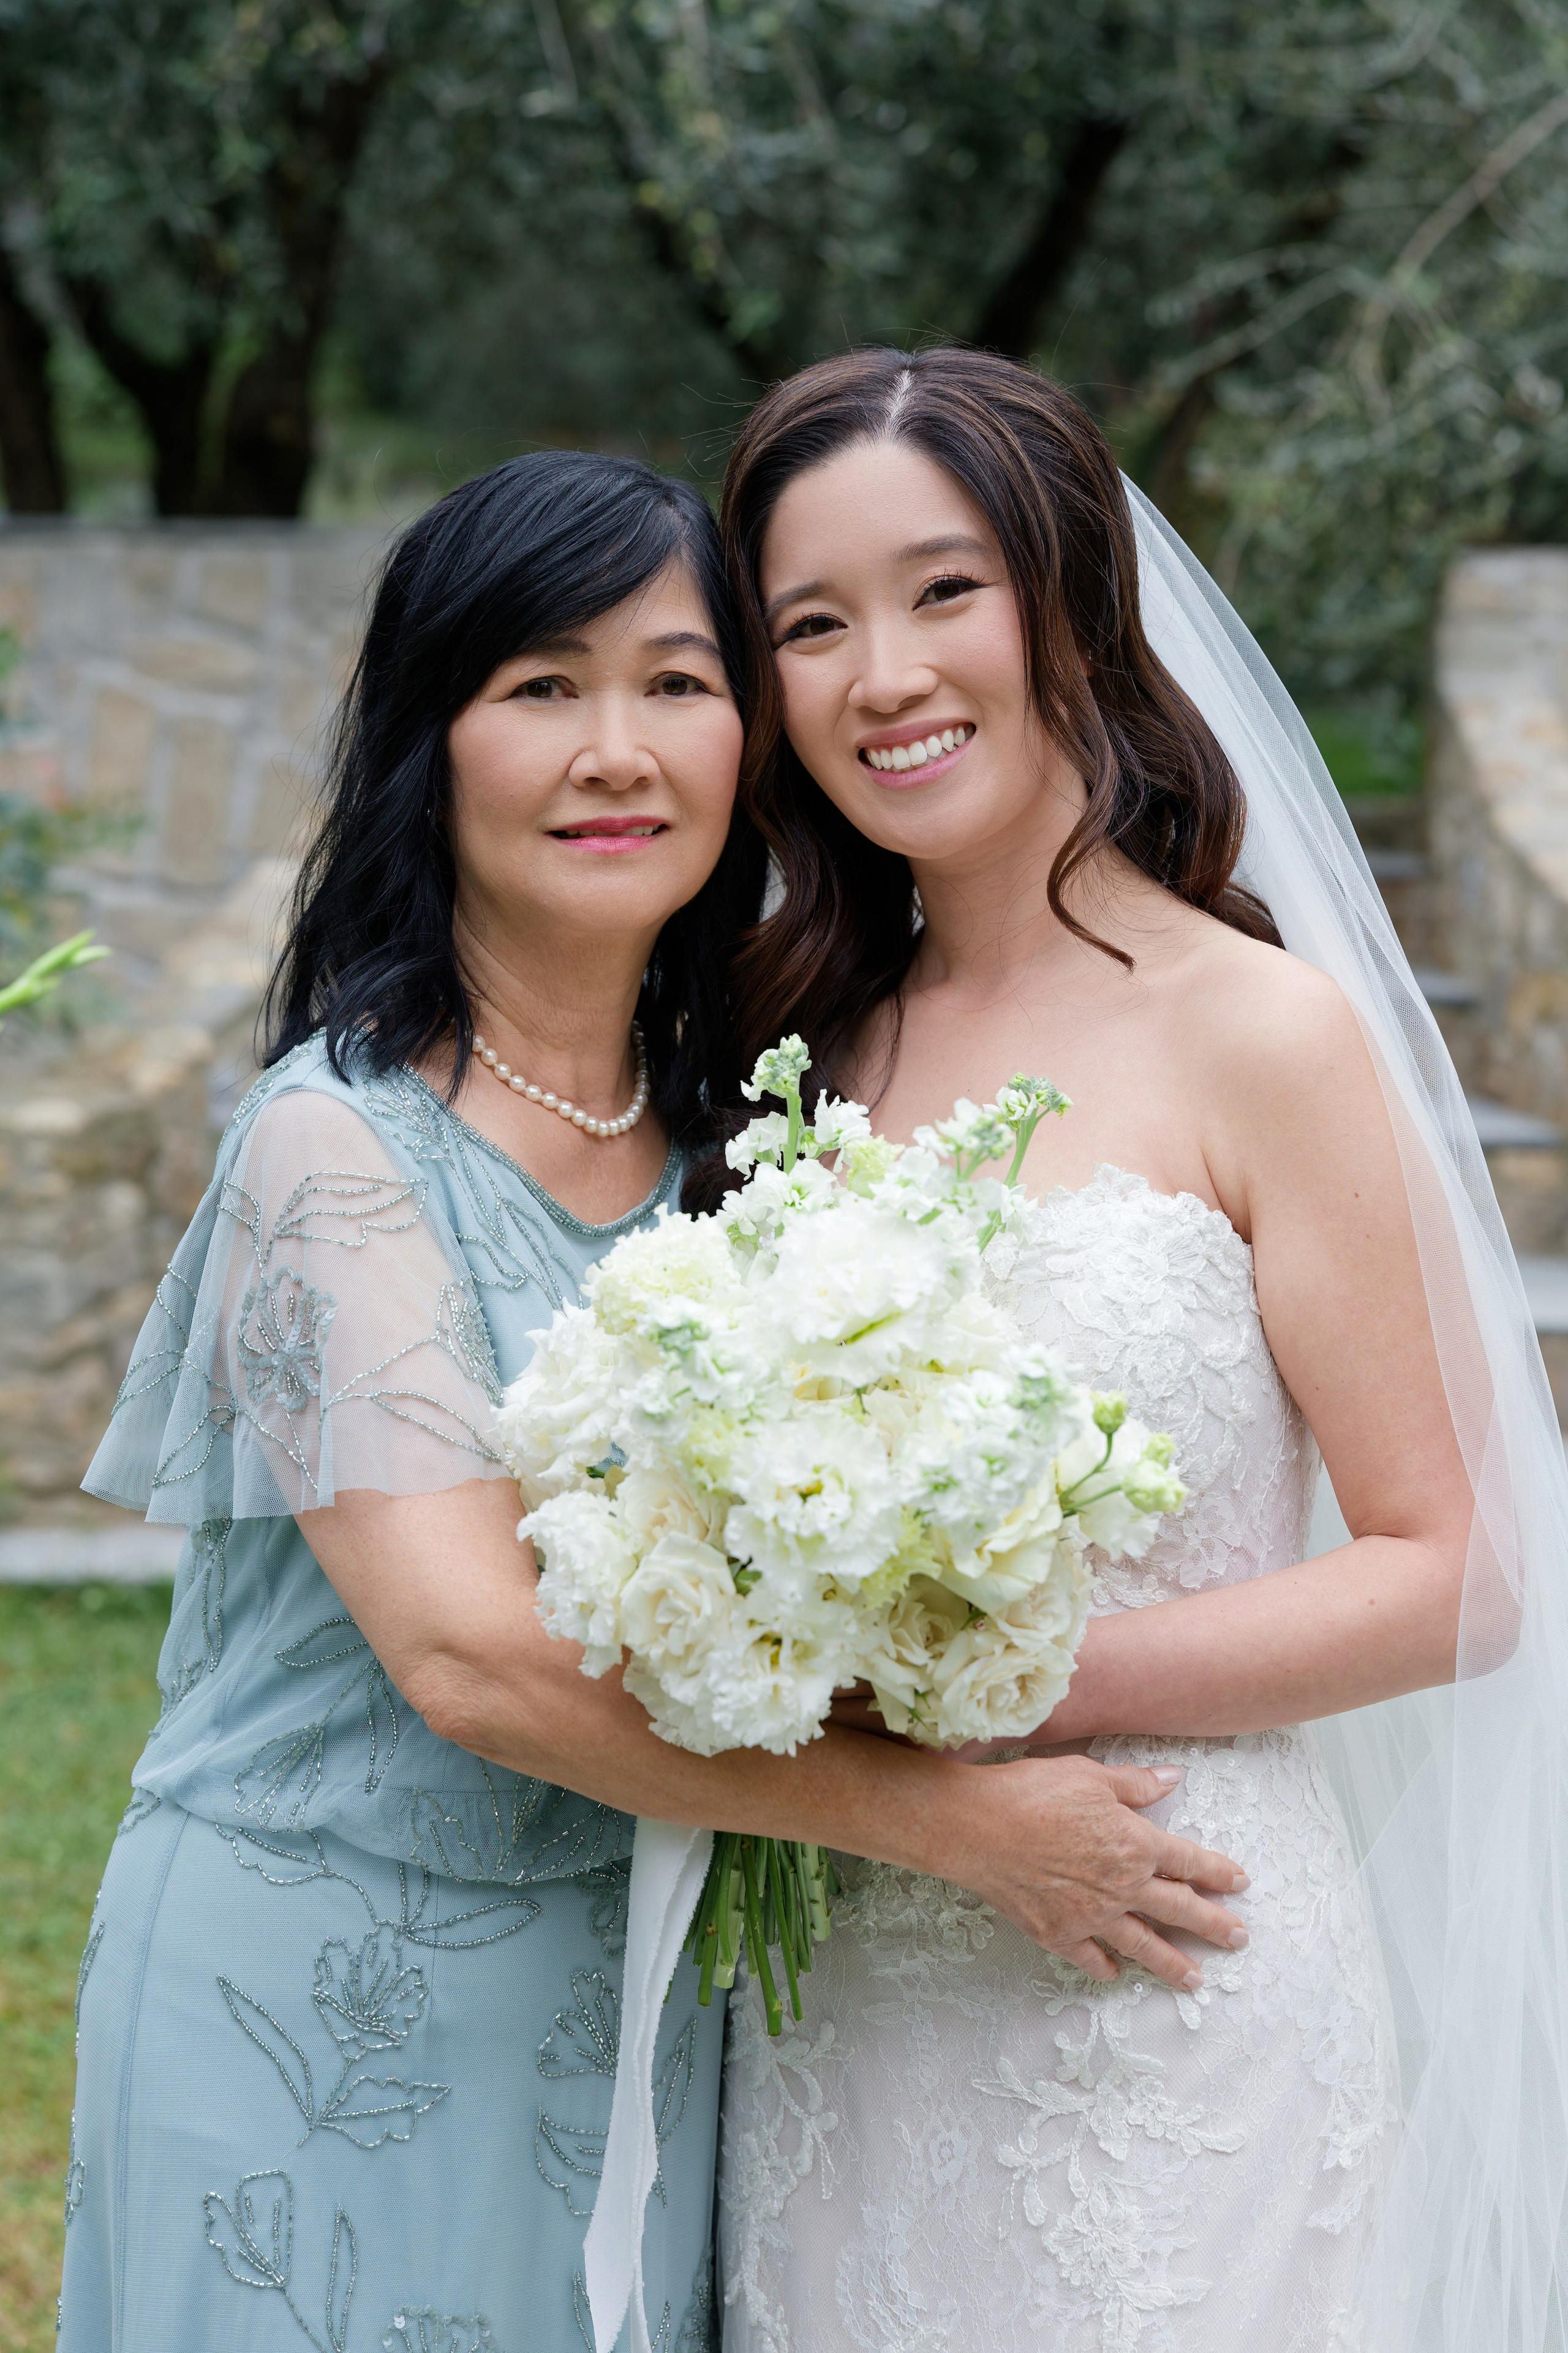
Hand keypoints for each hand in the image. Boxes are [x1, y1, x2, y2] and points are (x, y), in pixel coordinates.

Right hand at [930, 1753, 1248, 1992]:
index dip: (1219, 1873)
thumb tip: (1174, 1779)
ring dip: (1174, 1963)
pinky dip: (1107, 1969)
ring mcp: (1092, 1917)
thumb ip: (1135, 1783)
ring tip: (1196, 1980)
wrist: (977, 1828)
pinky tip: (1117, 1974)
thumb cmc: (1032, 1792)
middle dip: (1214, 1925)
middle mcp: (1122, 1887)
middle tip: (1239, 1939)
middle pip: (1180, 1909)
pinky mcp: (1059, 1935)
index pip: (1190, 1862)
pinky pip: (1091, 1958)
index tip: (1241, 1884)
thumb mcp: (1089, 1775)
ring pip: (1144, 1945)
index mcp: (1136, 1844)